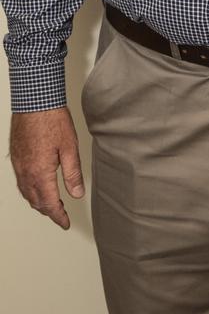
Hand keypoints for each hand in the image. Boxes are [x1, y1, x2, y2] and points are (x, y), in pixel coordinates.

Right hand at [10, 106, 84, 229]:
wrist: (34, 102)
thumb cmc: (53, 120)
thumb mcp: (69, 148)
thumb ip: (72, 174)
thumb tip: (77, 194)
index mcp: (40, 173)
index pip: (49, 204)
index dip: (58, 216)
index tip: (65, 223)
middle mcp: (26, 173)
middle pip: (36, 202)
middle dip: (49, 211)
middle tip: (60, 214)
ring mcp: (19, 165)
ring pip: (26, 193)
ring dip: (38, 202)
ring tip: (51, 204)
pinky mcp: (16, 157)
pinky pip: (21, 182)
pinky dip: (29, 190)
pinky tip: (36, 187)